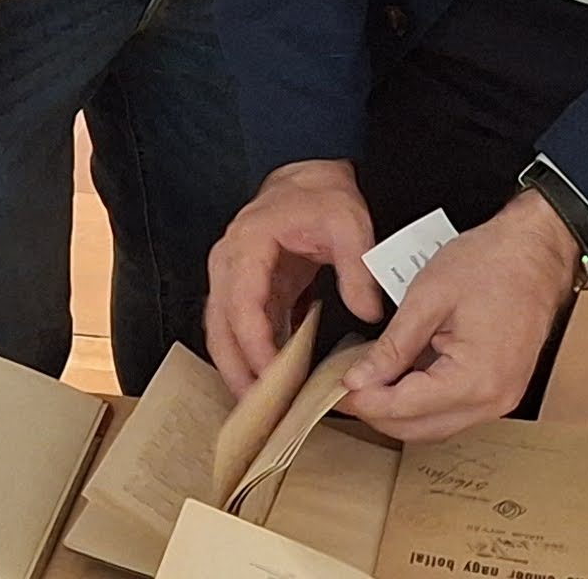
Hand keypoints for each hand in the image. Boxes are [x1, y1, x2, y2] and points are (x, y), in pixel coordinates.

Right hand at [207, 161, 384, 394]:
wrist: (310, 176)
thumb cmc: (323, 195)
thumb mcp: (349, 225)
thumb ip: (357, 270)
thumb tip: (368, 313)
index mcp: (247, 245)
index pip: (242, 307)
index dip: (256, 347)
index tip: (274, 379)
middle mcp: (229, 262)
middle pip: (220, 328)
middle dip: (236, 371)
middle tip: (258, 411)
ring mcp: (232, 275)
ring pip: (223, 332)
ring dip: (239, 369)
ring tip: (262, 407)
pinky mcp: (247, 287)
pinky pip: (241, 327)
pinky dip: (252, 354)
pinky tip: (271, 380)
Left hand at [335, 190, 574, 440]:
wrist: (536, 250)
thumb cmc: (491, 263)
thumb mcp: (428, 298)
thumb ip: (392, 346)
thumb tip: (359, 379)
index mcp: (476, 379)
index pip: (405, 408)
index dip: (364, 401)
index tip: (336, 389)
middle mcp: (493, 400)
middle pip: (420, 429)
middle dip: (378, 412)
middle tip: (346, 386)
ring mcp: (501, 399)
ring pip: (436, 426)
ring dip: (400, 410)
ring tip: (369, 380)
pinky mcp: (501, 390)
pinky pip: (454, 410)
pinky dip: (423, 401)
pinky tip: (401, 376)